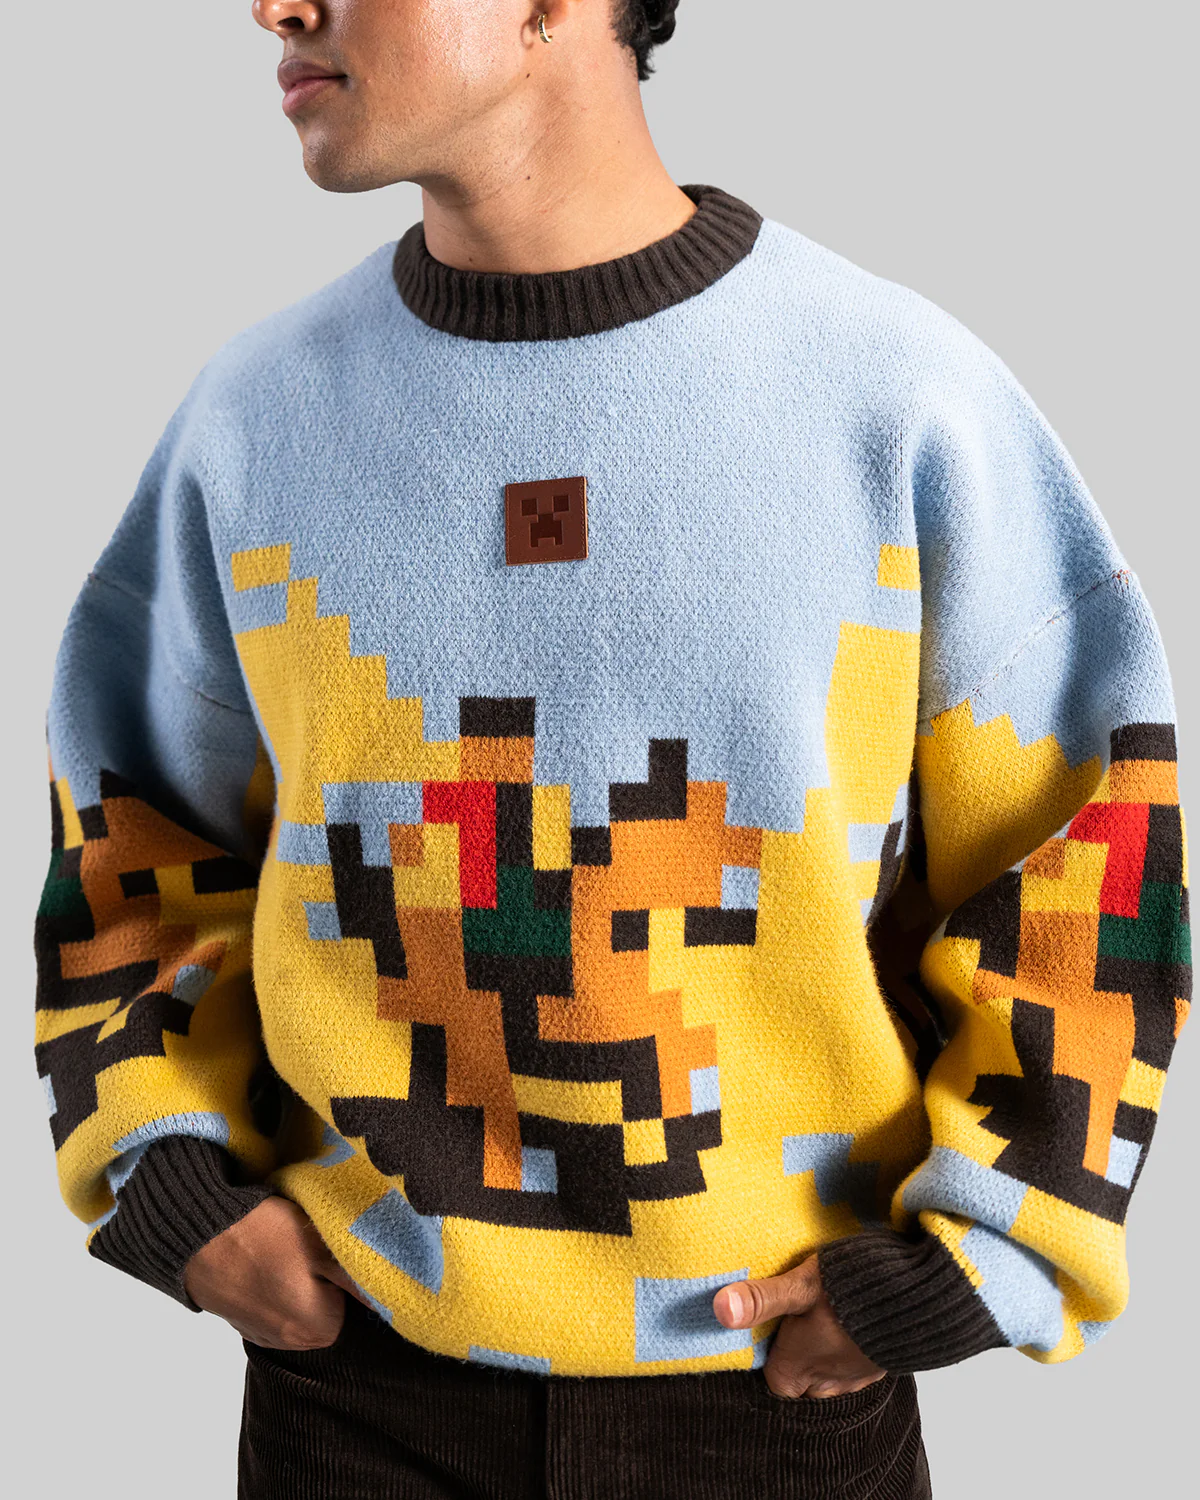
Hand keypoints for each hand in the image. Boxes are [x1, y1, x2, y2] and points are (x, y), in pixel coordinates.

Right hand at [183, 1196, 358, 1349]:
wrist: (197, 1236)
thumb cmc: (266, 1238)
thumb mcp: (323, 1247)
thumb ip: (360, 1276)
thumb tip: (393, 1295)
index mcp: (321, 1329)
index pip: (359, 1303)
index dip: (350, 1271)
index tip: (335, 1249)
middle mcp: (294, 1343)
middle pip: (330, 1306)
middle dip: (326, 1277)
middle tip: (309, 1245)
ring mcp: (265, 1334)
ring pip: (301, 1304)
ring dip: (299, 1280)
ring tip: (283, 1250)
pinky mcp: (243, 1321)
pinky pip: (275, 1304)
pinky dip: (275, 1284)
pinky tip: (264, 1259)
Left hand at [713, 1253, 885, 1398]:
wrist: (921, 1295)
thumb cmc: (855, 1290)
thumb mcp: (801, 1287)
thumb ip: (762, 1299)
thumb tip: (719, 1309)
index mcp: (797, 1370)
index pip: (769, 1380)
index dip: (765, 1356)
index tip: (764, 1331)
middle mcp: (825, 1383)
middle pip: (796, 1381)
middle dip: (792, 1356)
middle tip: (790, 1321)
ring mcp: (854, 1378)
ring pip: (825, 1375)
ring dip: (820, 1353)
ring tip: (817, 1320)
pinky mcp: (879, 1366)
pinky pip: (851, 1367)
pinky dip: (846, 1349)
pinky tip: (847, 1321)